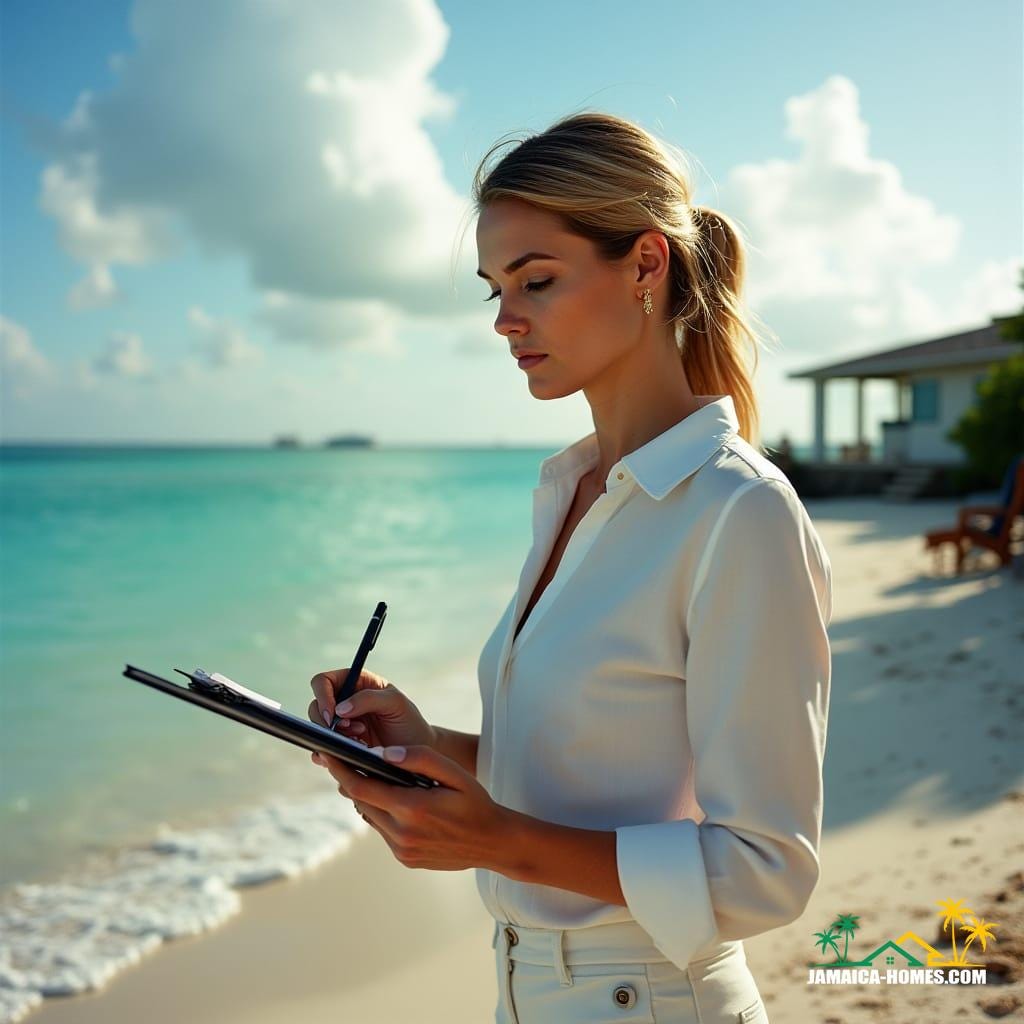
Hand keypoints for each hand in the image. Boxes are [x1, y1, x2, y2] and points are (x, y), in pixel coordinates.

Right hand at [308, 667, 435, 750]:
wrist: (417, 754)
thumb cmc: (409, 722)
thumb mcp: (396, 703)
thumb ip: (369, 698)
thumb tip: (340, 709)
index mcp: (356, 683)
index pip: (325, 681)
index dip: (322, 695)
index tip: (332, 713)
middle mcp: (344, 703)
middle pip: (315, 706)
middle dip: (327, 720)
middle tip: (349, 729)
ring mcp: (341, 726)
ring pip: (317, 729)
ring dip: (332, 737)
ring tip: (359, 741)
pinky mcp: (340, 747)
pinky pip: (322, 750)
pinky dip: (330, 754)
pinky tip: (348, 755)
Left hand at [310, 745, 509, 871]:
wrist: (494, 843)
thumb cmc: (475, 803)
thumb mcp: (454, 773)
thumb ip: (420, 758)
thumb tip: (386, 753)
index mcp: (412, 809)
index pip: (362, 787)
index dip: (342, 769)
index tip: (328, 754)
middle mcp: (402, 834)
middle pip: (361, 802)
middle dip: (350, 780)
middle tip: (344, 759)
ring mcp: (402, 850)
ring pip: (371, 817)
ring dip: (368, 797)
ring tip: (371, 777)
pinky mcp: (405, 859)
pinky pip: (384, 831)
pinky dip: (384, 813)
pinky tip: (395, 801)